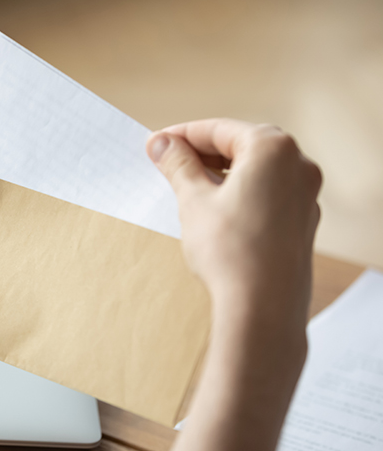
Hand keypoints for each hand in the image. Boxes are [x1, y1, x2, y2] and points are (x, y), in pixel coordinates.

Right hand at [135, 122, 322, 450]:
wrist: (261, 322)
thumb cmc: (229, 260)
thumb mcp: (193, 205)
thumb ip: (177, 167)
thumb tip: (161, 144)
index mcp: (276, 152)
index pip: (220, 128)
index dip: (180, 134)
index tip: (149, 144)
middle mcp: (299, 174)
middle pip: (237, 151)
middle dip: (195, 157)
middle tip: (156, 169)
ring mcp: (302, 208)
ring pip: (248, 181)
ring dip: (211, 184)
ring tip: (172, 200)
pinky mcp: (296, 239)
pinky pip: (256, 208)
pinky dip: (227, 208)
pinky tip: (200, 228)